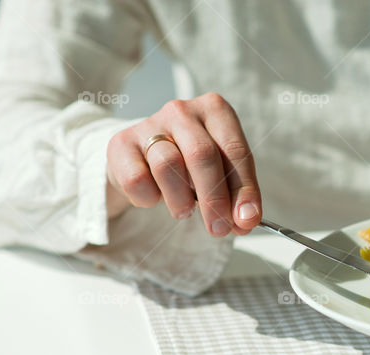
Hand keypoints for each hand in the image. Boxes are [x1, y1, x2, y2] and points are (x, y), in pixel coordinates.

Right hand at [104, 92, 261, 236]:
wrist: (143, 158)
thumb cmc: (189, 165)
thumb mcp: (220, 173)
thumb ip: (236, 194)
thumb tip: (246, 220)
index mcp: (215, 110)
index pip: (235, 150)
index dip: (243, 188)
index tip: (247, 219)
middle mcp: (182, 111)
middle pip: (202, 155)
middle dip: (214, 199)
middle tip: (219, 228)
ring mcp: (149, 124)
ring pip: (168, 165)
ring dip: (180, 200)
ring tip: (184, 210)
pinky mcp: (122, 143)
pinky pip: (138, 179)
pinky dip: (149, 198)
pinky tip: (155, 197)